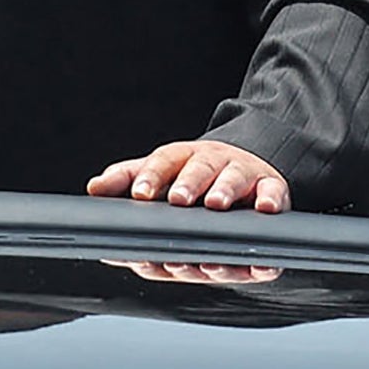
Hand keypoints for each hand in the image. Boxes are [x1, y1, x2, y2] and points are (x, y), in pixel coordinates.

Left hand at [88, 140, 287, 211]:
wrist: (244, 164)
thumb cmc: (193, 177)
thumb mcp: (159, 173)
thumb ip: (127, 180)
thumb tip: (94, 188)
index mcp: (181, 159)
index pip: (162, 163)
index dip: (150, 177)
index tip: (140, 193)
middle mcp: (212, 162)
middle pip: (199, 168)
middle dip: (188, 183)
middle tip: (178, 199)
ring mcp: (243, 173)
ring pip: (235, 177)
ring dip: (225, 190)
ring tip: (216, 204)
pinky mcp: (271, 187)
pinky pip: (274, 192)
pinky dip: (272, 200)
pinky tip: (266, 210)